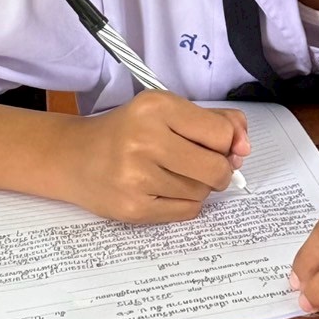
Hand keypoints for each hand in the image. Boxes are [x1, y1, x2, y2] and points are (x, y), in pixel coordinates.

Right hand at [63, 90, 249, 223]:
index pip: (221, 134)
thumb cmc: (127, 131)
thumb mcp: (167, 111)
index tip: (219, 146)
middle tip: (200, 164)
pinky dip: (183, 203)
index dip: (228, 144)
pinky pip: (186, 212)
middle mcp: (145, 139)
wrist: (73, 157)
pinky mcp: (133, 208)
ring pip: (202, 192)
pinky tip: (161, 190)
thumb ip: (214, 122)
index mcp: (156, 107)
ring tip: (170, 173)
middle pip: (216, 168)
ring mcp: (137, 177)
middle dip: (217, 170)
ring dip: (196, 186)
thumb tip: (244, 147)